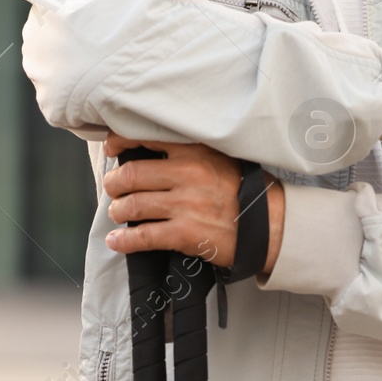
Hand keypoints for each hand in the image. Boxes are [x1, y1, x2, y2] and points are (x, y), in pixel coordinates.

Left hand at [100, 132, 284, 275]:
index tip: (112, 149)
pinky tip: (116, 242)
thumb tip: (150, 149)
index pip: (144, 138)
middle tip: (113, 188)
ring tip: (118, 213)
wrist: (269, 225)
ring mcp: (185, 205)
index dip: (119, 143)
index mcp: (194, 150)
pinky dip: (124, 241)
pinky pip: (143, 237)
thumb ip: (189, 150)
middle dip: (114, 184)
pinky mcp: (185, 234)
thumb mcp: (220, 156)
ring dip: (117, 211)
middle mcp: (187, 173)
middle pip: (130, 175)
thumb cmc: (243, 189)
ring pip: (132, 205)